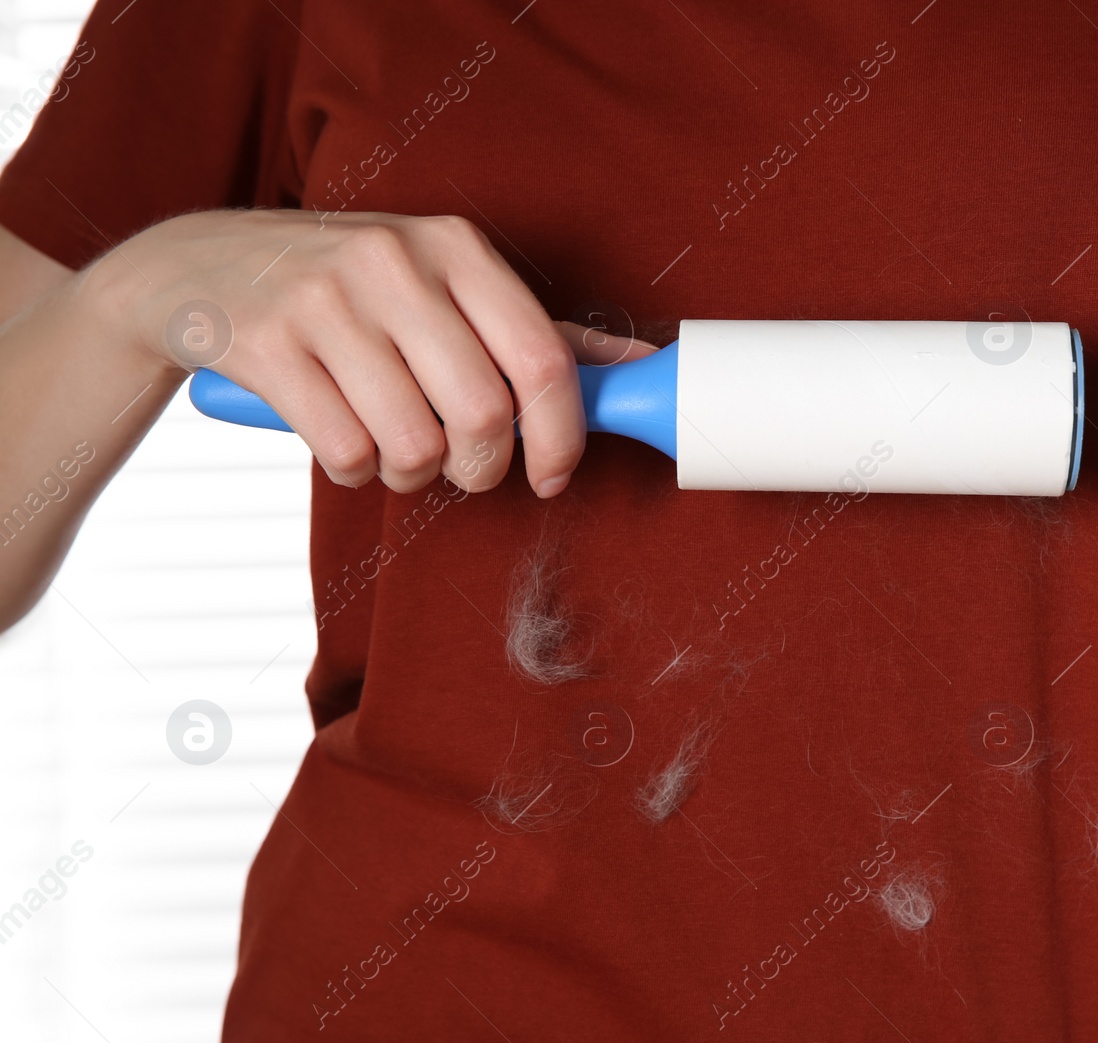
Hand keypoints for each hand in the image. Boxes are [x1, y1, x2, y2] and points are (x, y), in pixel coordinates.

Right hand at [89, 208, 653, 495]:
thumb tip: (638, 366)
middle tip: (460, 467)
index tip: (553, 475)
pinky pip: (347, 455)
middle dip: (480, 469)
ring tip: (391, 445)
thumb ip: (535, 331)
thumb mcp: (442, 285)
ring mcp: (325, 300)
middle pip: (482, 417)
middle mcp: (394, 261)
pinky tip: (339, 434)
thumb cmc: (348, 290)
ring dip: (411, 475)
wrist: (194, 269)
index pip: (543, 359)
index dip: (562, 437)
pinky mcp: (266, 345)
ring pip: (413, 447)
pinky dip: (354, 471)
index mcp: (454, 246)